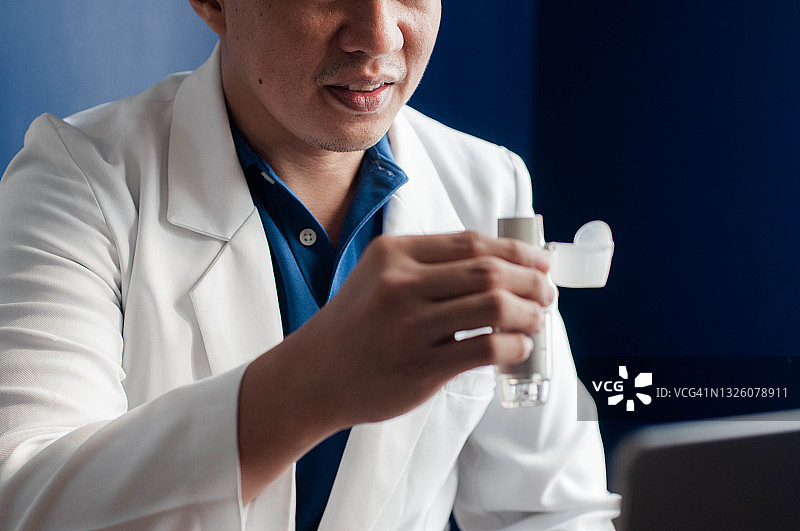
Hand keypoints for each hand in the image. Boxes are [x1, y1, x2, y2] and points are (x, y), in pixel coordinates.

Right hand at [285, 231, 553, 423]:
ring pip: (493, 306)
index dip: (516, 252)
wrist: (313, 375)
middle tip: (547, 293)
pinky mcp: (420, 366)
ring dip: (529, 313)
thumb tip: (496, 265)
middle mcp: (401, 284)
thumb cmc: (353, 326)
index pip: (472, 242)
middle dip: (531, 280)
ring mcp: (410, 326)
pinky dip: (513, 347)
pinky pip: (485, 349)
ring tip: (538, 319)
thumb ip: (426, 266)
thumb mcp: (377, 277)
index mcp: (394, 254)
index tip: (540, 262)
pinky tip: (518, 349)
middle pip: (488, 271)